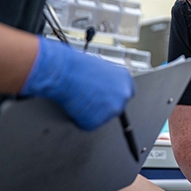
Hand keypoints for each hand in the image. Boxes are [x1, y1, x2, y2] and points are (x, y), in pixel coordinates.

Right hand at [20, 36, 134, 130]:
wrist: (63, 72)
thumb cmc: (77, 67)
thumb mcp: (101, 68)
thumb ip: (109, 81)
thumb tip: (106, 90)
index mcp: (126, 79)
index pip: (127, 93)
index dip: (115, 97)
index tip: (108, 98)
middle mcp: (123, 94)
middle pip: (117, 107)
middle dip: (104, 106)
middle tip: (89, 99)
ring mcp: (113, 109)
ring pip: (103, 117)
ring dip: (92, 112)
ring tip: (79, 98)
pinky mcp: (98, 120)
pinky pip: (89, 124)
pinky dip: (81, 119)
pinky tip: (75, 106)